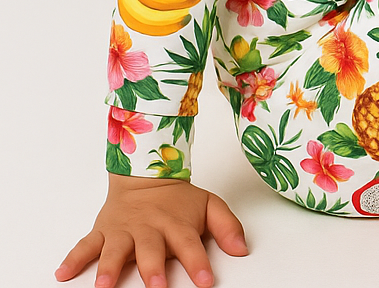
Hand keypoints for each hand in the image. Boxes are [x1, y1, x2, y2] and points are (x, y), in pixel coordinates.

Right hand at [55, 173, 247, 286]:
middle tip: (157, 287)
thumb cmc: (178, 199)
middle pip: (151, 251)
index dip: (198, 264)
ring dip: (110, 268)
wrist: (146, 174)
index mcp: (176, 225)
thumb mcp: (209, 204)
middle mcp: (149, 229)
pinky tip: (63, 274)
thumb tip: (243, 249)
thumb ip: (227, 226)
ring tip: (104, 286)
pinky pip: (85, 245)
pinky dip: (73, 258)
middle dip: (153, 270)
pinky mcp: (103, 231)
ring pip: (116, 250)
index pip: (190, 246)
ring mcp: (124, 231)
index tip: (206, 282)